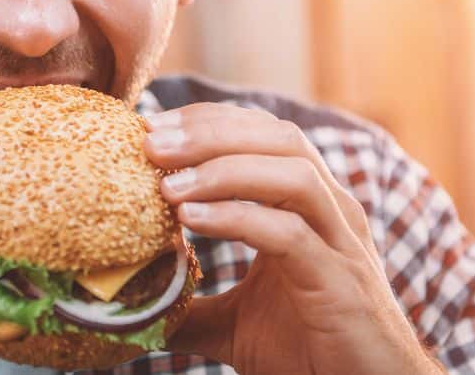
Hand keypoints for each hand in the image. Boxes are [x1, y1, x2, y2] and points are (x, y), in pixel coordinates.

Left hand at [144, 104, 442, 374]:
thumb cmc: (309, 352)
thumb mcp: (234, 324)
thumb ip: (190, 306)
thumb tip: (133, 305)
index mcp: (310, 206)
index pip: (262, 134)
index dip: (207, 122)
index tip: (150, 127)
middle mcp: (331, 211)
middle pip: (277, 137)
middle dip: (209, 133)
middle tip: (150, 142)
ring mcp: (341, 243)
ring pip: (292, 173)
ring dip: (223, 168)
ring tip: (167, 185)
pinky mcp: (340, 283)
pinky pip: (290, 233)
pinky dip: (238, 217)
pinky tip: (192, 219)